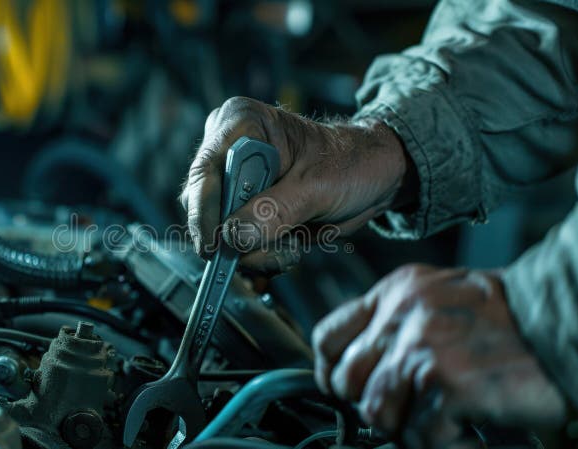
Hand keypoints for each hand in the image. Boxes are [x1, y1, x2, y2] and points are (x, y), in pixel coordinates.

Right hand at [180, 97, 409, 271]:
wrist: (373, 175)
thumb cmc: (351, 163)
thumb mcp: (317, 187)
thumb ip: (274, 211)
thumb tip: (233, 238)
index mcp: (241, 124)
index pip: (205, 171)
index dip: (204, 212)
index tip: (214, 246)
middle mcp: (228, 150)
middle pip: (205, 205)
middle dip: (237, 237)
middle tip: (277, 250)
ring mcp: (235, 182)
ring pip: (219, 231)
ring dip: (254, 250)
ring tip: (293, 245)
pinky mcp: (243, 208)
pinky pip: (235, 242)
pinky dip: (260, 253)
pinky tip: (290, 245)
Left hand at [312, 264, 566, 448]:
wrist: (567, 320)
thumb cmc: (510, 316)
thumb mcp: (439, 298)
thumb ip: (398, 324)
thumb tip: (367, 367)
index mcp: (396, 292)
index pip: (330, 335)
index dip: (329, 371)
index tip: (341, 390)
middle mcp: (402, 316)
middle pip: (350, 382)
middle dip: (375, 407)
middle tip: (411, 414)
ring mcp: (422, 348)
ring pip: (378, 414)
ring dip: (410, 430)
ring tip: (444, 425)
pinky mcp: (448, 382)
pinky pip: (421, 436)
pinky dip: (447, 445)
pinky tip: (470, 436)